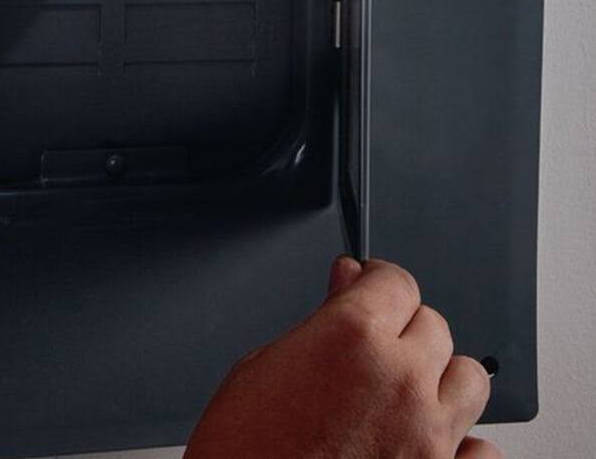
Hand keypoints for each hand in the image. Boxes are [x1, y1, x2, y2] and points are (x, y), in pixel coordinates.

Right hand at [185, 257, 501, 458]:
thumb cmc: (241, 454)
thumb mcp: (261, 368)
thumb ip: (320, 321)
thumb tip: (348, 282)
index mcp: (353, 337)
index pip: (397, 281)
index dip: (377, 286)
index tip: (369, 292)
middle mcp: (401, 380)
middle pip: (434, 326)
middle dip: (404, 332)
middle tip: (371, 354)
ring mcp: (429, 438)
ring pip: (469, 380)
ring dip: (441, 381)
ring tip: (406, 397)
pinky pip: (483, 450)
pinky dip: (463, 447)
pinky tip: (430, 446)